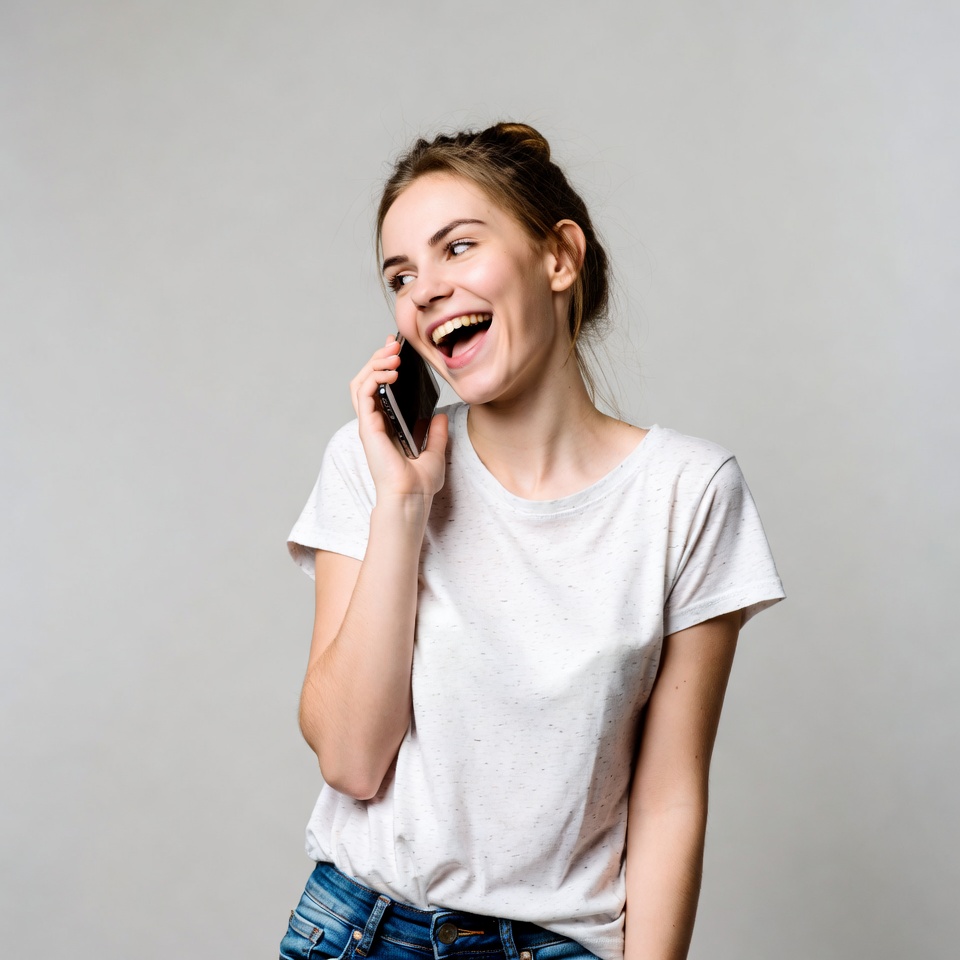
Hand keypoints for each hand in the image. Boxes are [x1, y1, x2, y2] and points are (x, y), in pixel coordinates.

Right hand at [349, 336, 447, 500]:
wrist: (411, 497)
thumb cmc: (419, 483)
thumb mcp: (435, 452)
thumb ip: (436, 433)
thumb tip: (440, 414)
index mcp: (388, 425)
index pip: (380, 387)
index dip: (384, 365)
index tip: (397, 348)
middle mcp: (375, 422)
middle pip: (367, 379)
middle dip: (378, 357)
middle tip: (394, 344)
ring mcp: (369, 423)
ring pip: (360, 382)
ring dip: (374, 363)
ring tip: (393, 354)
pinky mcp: (368, 426)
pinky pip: (363, 393)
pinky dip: (374, 377)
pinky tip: (391, 371)